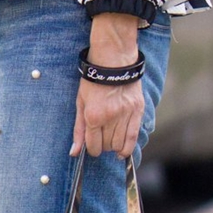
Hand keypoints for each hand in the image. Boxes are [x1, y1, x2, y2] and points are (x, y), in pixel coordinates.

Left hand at [71, 13, 143, 158]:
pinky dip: (127, 148)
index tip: (92, 146)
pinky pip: (133, 137)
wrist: (113, 59)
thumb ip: (78, 130)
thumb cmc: (94, 80)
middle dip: (103, 146)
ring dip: (114, 146)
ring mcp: (125, 114)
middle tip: (102, 137)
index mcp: (93, 115)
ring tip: (111, 138)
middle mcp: (110, 117)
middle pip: (107, 146)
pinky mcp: (137, 110)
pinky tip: (122, 150)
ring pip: (120, 144)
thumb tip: (74, 153)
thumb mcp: (80, 103)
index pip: (94, 147)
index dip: (92, 149)